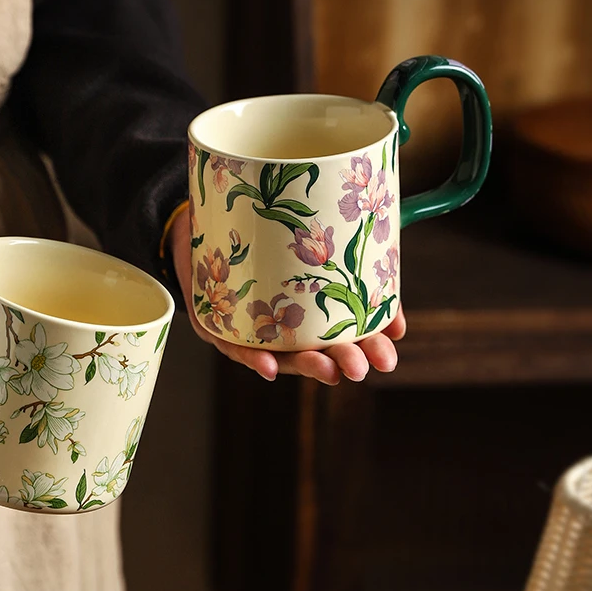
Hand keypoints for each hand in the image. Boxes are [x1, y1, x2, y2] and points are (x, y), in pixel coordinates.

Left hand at [169, 211, 404, 383]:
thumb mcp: (297, 230)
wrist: (196, 220)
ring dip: (307, 366)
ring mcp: (250, 327)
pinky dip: (253, 357)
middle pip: (318, 349)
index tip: (394, 337)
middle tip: (368, 366)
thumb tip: (383, 240)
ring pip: (282, 356)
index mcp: (306, 305)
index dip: (370, 335)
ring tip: (331, 370)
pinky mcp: (217, 325)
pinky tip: (269, 366)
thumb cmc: (254, 228)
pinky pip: (235, 346)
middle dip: (346, 360)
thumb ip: (332, 239)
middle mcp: (281, 322)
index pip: (345, 327)